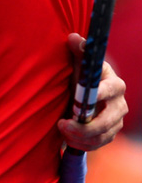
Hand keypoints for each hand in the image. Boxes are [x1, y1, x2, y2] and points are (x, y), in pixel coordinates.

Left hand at [58, 33, 127, 150]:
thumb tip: (73, 37)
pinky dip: (82, 145)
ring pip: (102, 136)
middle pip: (106, 121)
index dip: (95, 97)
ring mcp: (116, 122)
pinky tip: (69, 139)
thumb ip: (78, 51)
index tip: (77, 104)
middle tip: (62, 124)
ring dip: (80, 138)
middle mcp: (120, 105)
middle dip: (83, 127)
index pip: (108, 91)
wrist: (85, 94)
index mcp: (114, 84)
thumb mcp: (80, 64)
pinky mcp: (110, 134)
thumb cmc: (83, 76)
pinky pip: (98, 145)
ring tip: (62, 130)